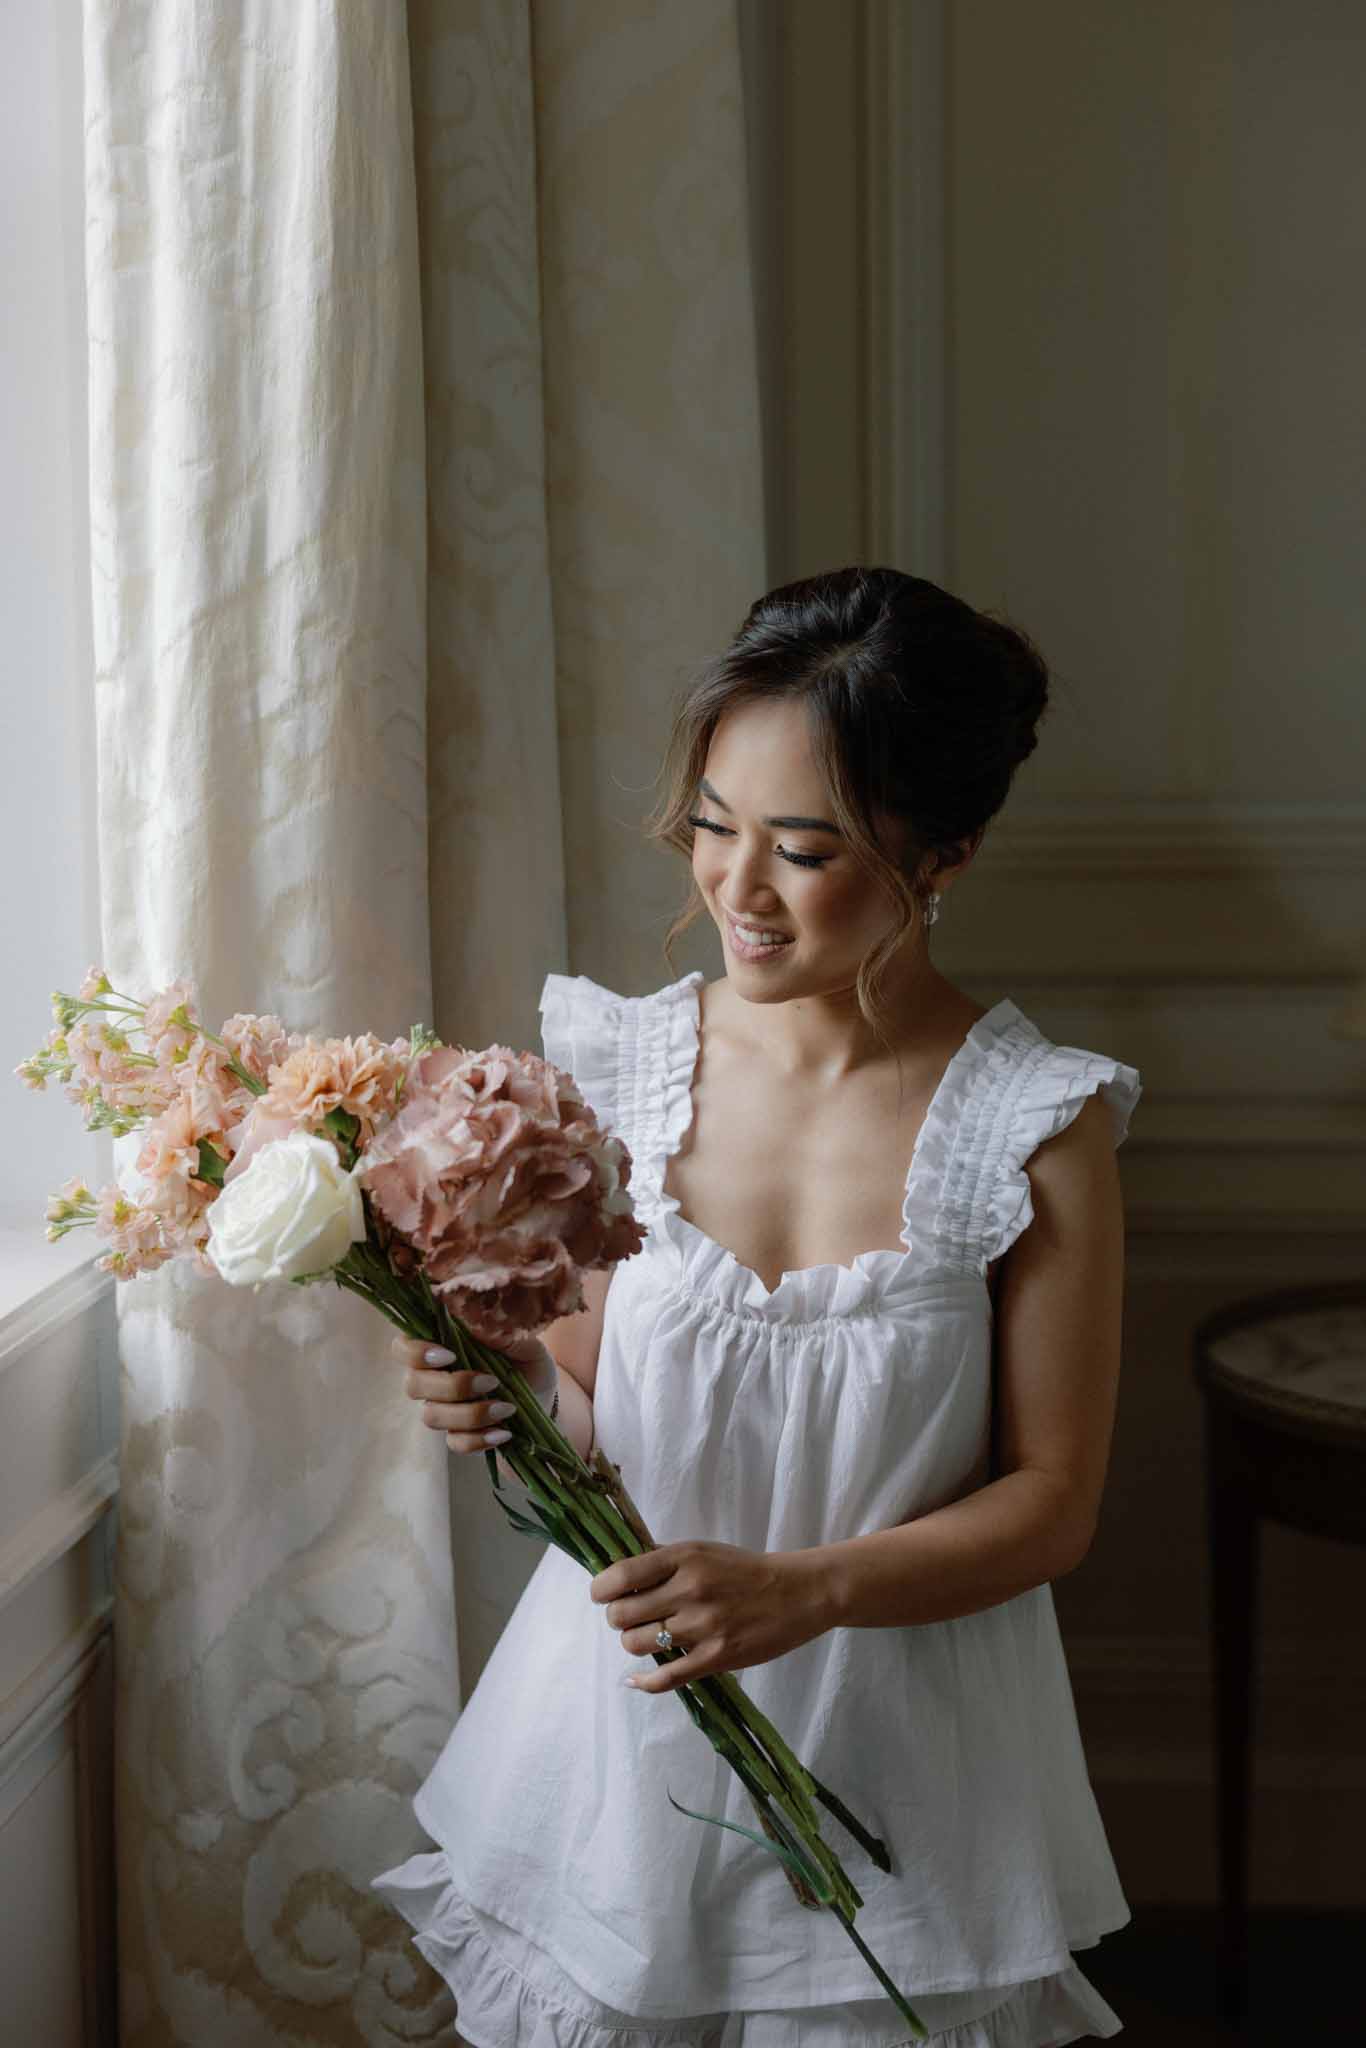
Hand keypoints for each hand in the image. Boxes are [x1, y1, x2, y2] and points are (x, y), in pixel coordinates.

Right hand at [391, 1330, 555, 1455]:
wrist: (545, 1393)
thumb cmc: (524, 1357)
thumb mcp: (517, 1337)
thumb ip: (494, 1329)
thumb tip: (471, 1322)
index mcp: (439, 1346)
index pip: (402, 1347)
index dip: (415, 1353)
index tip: (449, 1355)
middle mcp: (433, 1378)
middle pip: (412, 1385)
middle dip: (451, 1386)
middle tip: (491, 1382)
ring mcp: (443, 1408)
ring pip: (431, 1416)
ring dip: (470, 1414)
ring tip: (507, 1408)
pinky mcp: (458, 1435)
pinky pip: (455, 1443)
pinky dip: (479, 1439)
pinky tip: (504, 1432)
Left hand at [589, 1540, 829, 1691]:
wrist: (798, 1593)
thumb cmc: (745, 1570)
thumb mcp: (703, 1551)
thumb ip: (663, 1561)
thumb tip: (618, 1576)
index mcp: (684, 1558)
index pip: (620, 1576)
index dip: (601, 1590)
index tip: (603, 1595)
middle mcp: (689, 1590)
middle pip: (622, 1614)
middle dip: (618, 1618)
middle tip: (631, 1617)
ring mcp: (703, 1626)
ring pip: (636, 1644)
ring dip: (634, 1642)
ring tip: (648, 1637)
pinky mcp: (716, 1658)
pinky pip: (664, 1678)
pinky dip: (642, 1682)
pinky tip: (634, 1679)